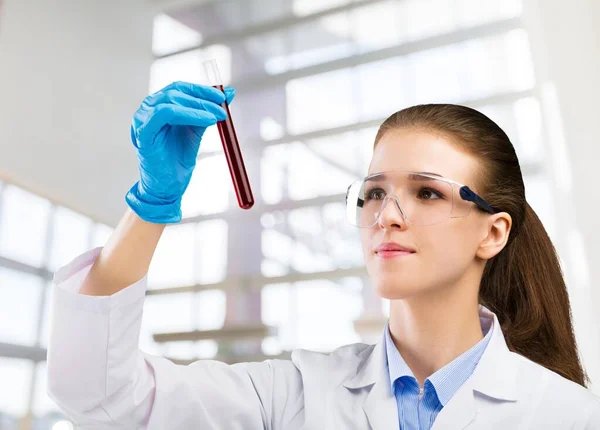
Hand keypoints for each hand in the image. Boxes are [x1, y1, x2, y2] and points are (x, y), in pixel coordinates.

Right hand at [125, 81, 234, 222]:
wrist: (169, 185)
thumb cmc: (178, 159)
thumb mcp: (196, 130)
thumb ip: (208, 111)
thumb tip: (228, 92)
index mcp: (159, 105)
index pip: (180, 88)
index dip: (202, 90)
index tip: (223, 96)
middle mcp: (148, 109)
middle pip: (176, 92)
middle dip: (203, 98)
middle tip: (223, 108)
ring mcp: (142, 119)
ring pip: (171, 100)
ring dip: (198, 106)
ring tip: (217, 116)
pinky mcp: (143, 132)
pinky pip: (164, 114)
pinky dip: (187, 114)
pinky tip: (206, 121)